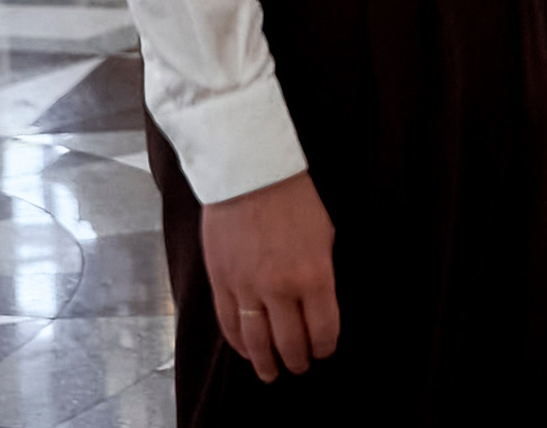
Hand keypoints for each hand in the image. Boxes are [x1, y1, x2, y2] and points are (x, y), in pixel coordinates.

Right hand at [200, 171, 338, 381]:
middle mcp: (280, 288)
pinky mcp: (220, 283)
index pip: (324, 328)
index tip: (325, 350)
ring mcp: (246, 288)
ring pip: (256, 342)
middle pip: (290, 342)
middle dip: (298, 359)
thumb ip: (320, 273)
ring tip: (272, 373)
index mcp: (314, 275)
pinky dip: (239, 344)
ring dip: (266, 363)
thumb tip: (317, 303)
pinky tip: (247, 351)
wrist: (250, 173)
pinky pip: (229, 325)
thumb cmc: (294, 198)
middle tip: (301, 366)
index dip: (326, 346)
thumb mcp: (324, 235)